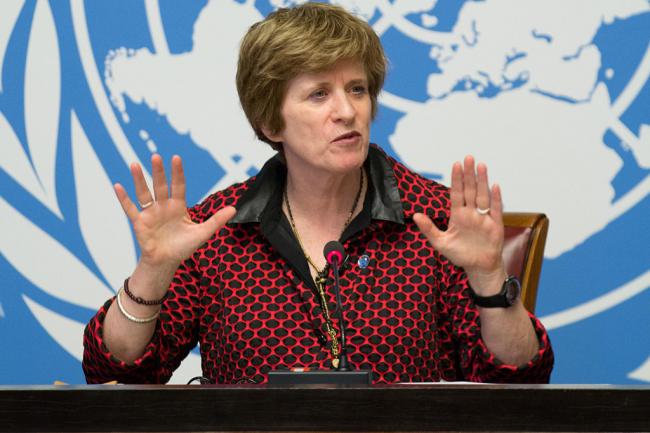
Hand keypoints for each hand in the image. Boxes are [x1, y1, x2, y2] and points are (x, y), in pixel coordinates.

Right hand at [114, 154, 235, 295]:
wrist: (167, 262)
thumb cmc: (183, 247)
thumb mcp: (202, 233)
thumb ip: (216, 220)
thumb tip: (234, 209)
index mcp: (178, 207)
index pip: (178, 186)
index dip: (177, 173)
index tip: (176, 158)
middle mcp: (163, 206)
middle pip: (160, 185)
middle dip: (158, 172)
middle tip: (156, 157)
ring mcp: (150, 213)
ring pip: (144, 193)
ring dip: (139, 179)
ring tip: (135, 164)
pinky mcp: (139, 222)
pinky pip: (130, 208)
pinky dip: (124, 198)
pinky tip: (118, 185)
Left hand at [413, 156, 504, 293]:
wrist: (478, 267)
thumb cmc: (460, 254)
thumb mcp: (440, 243)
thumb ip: (428, 229)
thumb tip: (415, 215)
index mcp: (457, 215)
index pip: (456, 193)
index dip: (456, 179)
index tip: (456, 164)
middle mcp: (471, 213)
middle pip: (470, 190)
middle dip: (469, 174)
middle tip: (468, 157)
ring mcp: (483, 217)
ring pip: (483, 195)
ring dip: (482, 181)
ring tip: (481, 165)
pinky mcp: (495, 225)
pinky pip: (495, 209)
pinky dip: (496, 198)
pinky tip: (495, 186)